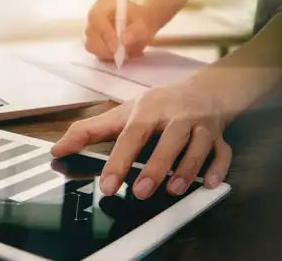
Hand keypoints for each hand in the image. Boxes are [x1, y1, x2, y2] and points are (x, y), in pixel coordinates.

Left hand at [50, 83, 231, 199]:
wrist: (203, 90)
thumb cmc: (157, 106)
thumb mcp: (122, 113)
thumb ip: (90, 131)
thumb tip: (58, 148)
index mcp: (148, 109)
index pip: (131, 134)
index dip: (119, 160)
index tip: (108, 183)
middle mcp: (175, 115)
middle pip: (168, 140)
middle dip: (156, 166)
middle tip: (141, 191)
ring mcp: (200, 125)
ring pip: (198, 146)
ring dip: (187, 169)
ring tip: (173, 190)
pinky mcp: (219, 136)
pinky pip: (223, 152)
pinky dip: (219, 168)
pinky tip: (210, 184)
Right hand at [85, 0, 158, 60]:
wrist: (142, 24)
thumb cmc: (142, 19)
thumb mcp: (144, 22)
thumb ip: (136, 30)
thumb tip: (124, 40)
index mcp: (103, 3)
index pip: (97, 19)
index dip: (106, 34)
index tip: (117, 48)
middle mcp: (93, 16)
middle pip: (91, 34)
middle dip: (105, 47)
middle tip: (121, 54)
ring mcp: (92, 29)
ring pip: (91, 45)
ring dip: (106, 53)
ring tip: (122, 53)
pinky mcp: (93, 41)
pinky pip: (95, 51)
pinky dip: (106, 56)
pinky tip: (118, 54)